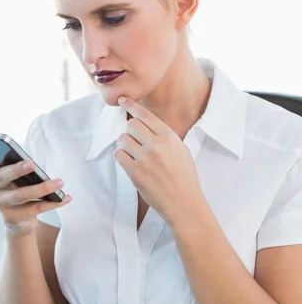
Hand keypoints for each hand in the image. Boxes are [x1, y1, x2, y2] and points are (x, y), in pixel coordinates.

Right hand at [0, 139, 71, 237]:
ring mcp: (2, 204)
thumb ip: (20, 170)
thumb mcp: (17, 179)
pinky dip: (53, 203)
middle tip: (31, 164)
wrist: (19, 222)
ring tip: (59, 183)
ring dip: (42, 188)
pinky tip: (66, 198)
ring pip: (22, 195)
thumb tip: (35, 166)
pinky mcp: (14, 217)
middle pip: (3, 177)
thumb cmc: (19, 191)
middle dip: (17, 170)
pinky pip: (36, 209)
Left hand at [113, 97, 204, 224]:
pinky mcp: (135, 173)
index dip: (131, 106)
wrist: (184, 203)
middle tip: (135, 140)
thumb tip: (145, 123)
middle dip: (130, 130)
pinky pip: (118, 155)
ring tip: (134, 154)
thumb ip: (164, 136)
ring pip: (122, 139)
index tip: (122, 100)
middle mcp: (157, 145)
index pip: (145, 115)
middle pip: (131, 125)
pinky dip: (122, 157)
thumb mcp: (181, 150)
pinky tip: (130, 163)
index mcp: (170, 137)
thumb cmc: (184, 177)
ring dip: (125, 145)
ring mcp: (145, 159)